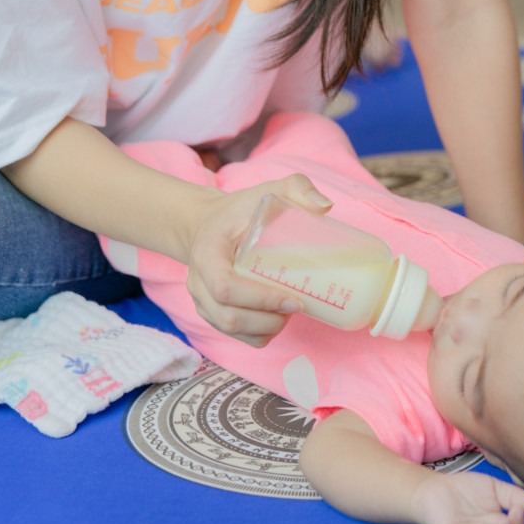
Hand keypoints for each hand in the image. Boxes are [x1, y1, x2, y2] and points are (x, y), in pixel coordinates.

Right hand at [184, 172, 331, 347]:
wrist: (209, 223)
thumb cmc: (241, 209)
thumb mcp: (267, 191)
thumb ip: (297, 188)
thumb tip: (326, 207)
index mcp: (208, 252)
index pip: (225, 286)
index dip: (260, 299)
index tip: (294, 298)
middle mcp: (198, 281)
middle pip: (229, 317)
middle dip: (268, 320)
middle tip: (299, 306)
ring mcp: (201, 300)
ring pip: (231, 330)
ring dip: (265, 330)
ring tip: (289, 312)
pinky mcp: (210, 312)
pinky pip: (233, 336)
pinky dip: (257, 336)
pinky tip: (276, 319)